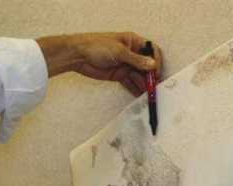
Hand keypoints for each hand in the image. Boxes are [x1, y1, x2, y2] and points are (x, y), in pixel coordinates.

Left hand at [36, 32, 162, 96]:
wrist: (77, 55)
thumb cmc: (96, 46)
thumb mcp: (119, 51)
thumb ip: (137, 60)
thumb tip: (153, 65)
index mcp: (133, 42)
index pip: (152, 50)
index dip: (156, 61)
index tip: (156, 71)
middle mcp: (132, 53)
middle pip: (147, 66)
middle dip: (151, 76)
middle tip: (153, 86)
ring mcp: (126, 65)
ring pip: (140, 76)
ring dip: (144, 85)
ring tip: (147, 94)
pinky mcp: (120, 75)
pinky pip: (131, 83)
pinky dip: (136, 89)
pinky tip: (140, 96)